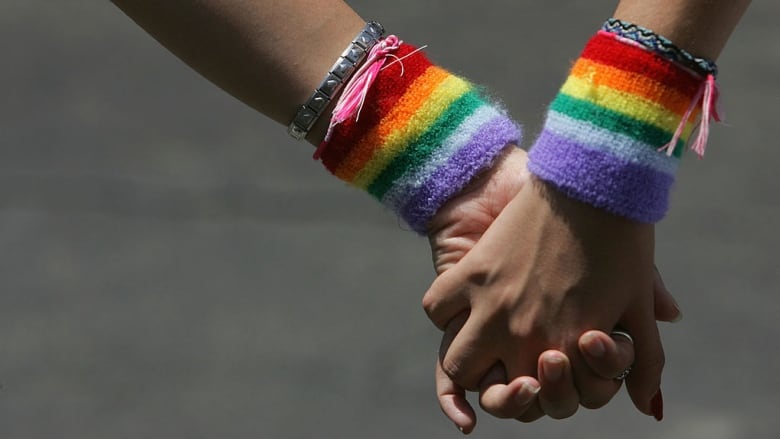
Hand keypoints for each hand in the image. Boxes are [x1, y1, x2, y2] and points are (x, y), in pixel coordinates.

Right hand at [426, 149, 676, 430]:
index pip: (533, 402)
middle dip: (496, 391)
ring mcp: (491, 305)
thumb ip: (644, 361)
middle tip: (507, 370)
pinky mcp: (470, 272)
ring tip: (480, 346)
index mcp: (565, 348)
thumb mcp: (637, 304)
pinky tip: (461, 308)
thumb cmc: (623, 241)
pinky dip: (444, 313)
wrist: (591, 179)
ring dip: (466, 362)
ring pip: (456, 362)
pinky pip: (438, 308)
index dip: (530, 397)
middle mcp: (523, 335)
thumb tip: (650, 406)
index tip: (537, 375)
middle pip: (488, 392)